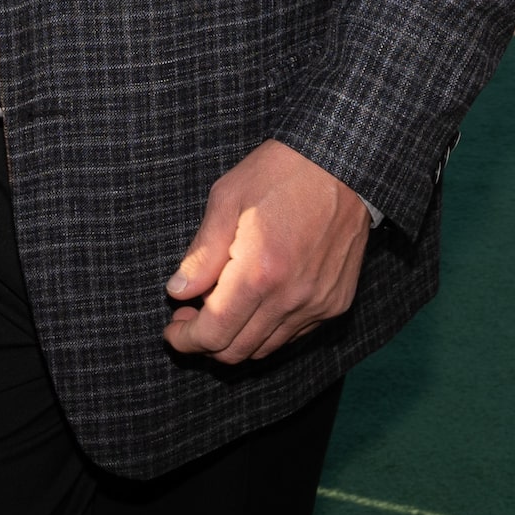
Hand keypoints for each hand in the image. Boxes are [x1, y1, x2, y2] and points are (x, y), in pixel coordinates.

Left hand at [161, 139, 369, 364]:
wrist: (342, 164)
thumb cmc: (280, 173)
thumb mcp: (227, 199)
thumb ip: (202, 254)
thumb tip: (178, 292)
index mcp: (259, 273)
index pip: (214, 334)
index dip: (186, 339)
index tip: (172, 330)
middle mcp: (291, 298)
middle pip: (238, 351)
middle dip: (206, 343)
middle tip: (189, 316)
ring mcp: (318, 304)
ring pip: (267, 347)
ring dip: (237, 338)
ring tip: (219, 307)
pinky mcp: (336, 303)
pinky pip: (293, 334)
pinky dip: (267, 329)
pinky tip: (255, 302)